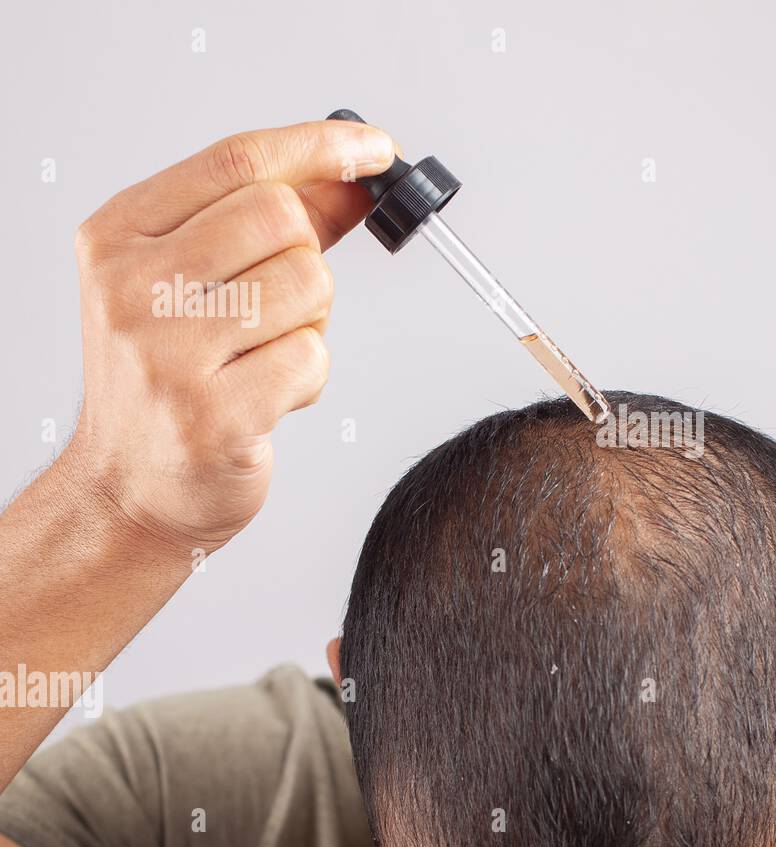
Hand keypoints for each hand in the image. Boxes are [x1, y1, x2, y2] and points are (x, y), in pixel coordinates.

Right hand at [67, 121, 393, 553]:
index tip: (377, 148)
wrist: (128, 490)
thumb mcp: (197, 283)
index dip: (322, 147)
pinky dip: (310, 378)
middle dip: (308, 261)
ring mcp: (167, 352)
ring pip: (310, 285)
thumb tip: (353, 176)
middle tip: (280, 309)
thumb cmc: (169, 380)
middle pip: (283, 219)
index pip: (237, 161)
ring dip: (312, 325)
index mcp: (118, 236)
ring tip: (263, 359)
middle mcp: (131, 286)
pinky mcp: (214, 415)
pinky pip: (313, 359)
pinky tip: (266, 397)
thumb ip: (273, 225)